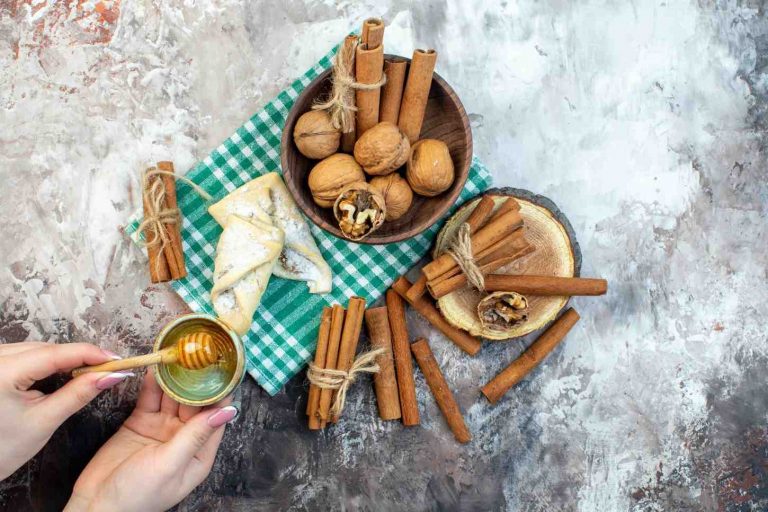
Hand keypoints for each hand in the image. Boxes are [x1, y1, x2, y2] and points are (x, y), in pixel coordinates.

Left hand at [0, 341, 129, 479]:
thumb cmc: (0, 450)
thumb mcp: (45, 421)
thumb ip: (79, 393)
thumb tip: (111, 375)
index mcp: (2, 373)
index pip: (55, 353)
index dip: (90, 353)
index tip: (116, 359)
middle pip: (46, 348)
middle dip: (78, 356)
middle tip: (107, 369)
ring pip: (35, 349)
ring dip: (62, 358)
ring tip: (87, 371)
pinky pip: (23, 354)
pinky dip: (44, 360)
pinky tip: (60, 371)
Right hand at [67, 370, 236, 511]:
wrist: (95, 506)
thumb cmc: (137, 497)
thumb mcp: (169, 465)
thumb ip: (195, 435)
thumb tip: (227, 410)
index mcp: (199, 452)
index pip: (216, 415)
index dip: (220, 392)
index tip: (223, 368)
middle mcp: (184, 438)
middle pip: (195, 402)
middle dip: (197, 379)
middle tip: (199, 353)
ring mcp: (161, 429)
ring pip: (173, 396)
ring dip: (175, 377)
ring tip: (179, 353)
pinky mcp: (139, 423)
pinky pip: (150, 398)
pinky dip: (152, 383)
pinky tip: (156, 365)